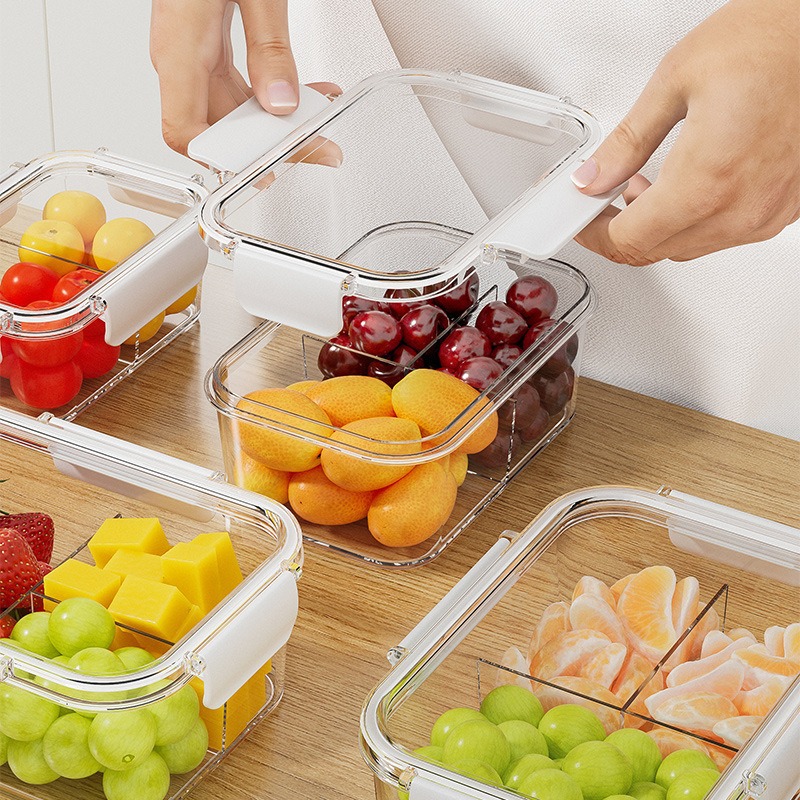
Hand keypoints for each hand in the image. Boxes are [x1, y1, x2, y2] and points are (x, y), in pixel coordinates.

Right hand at [150, 0, 299, 155]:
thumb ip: (268, 47)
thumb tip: (281, 101)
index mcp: (179, 47)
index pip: (184, 131)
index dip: (220, 159)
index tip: (261, 168)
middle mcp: (178, 56)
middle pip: (219, 127)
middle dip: (268, 146)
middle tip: (313, 149)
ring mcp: (190, 52)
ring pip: (231, 111)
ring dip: (273, 123)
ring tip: (316, 125)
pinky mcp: (205, 43)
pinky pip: (236, 86)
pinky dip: (269, 96)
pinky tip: (300, 93)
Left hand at [572, 0, 799, 264]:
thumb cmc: (772, 40)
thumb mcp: (675, 81)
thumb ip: (626, 142)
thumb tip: (592, 177)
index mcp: (706, 182)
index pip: (628, 240)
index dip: (594, 233)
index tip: (581, 219)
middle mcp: (740, 210)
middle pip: (655, 251)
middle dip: (619, 230)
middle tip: (602, 200)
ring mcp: (766, 215)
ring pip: (687, 248)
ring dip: (656, 228)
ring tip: (643, 187)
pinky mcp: (784, 209)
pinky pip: (723, 235)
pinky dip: (693, 221)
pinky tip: (687, 188)